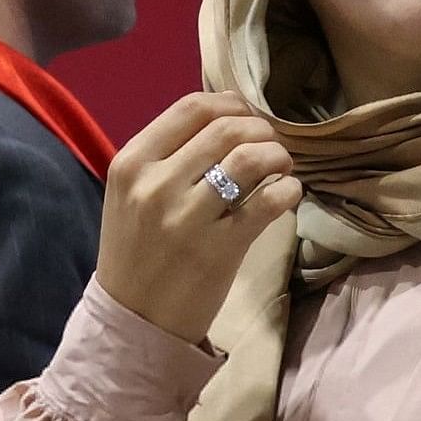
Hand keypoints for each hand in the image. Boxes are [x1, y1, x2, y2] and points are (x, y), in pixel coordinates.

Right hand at [92, 93, 303, 345]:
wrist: (133, 316)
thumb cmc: (138, 248)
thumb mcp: (133, 193)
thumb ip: (170, 155)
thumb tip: (230, 118)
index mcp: (131, 163)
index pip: (192, 108)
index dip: (233, 104)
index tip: (249, 117)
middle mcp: (155, 185)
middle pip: (228, 128)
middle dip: (263, 130)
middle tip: (272, 147)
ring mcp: (187, 217)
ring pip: (251, 158)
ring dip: (279, 156)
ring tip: (281, 168)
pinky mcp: (220, 247)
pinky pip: (270, 200)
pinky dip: (289, 189)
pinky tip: (286, 194)